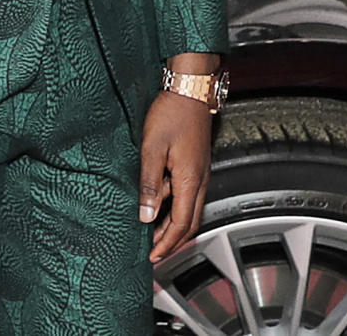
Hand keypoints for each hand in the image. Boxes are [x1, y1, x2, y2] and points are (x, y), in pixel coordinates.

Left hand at [139, 90, 212, 262]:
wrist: (190, 88)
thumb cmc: (172, 113)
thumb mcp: (152, 147)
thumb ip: (150, 183)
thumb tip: (146, 215)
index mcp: (190, 180)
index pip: (181, 224)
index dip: (167, 243)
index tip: (153, 256)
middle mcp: (200, 180)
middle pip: (190, 223)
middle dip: (173, 241)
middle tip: (155, 253)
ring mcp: (200, 171)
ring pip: (190, 209)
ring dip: (173, 225)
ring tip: (153, 233)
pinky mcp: (196, 163)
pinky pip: (188, 195)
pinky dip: (175, 208)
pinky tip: (160, 204)